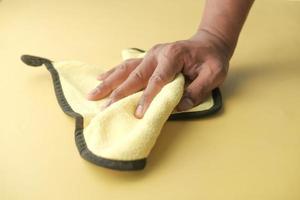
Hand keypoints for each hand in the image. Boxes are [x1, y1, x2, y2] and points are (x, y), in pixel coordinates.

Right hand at [87, 30, 230, 117]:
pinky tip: (101, 78)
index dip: (146, 98)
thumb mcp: (214, 74)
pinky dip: (113, 72)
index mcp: (173, 57)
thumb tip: (178, 107)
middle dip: (118, 93)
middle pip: (134, 75)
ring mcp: (150, 55)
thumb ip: (198, 90)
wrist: (209, 43)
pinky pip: (127, 65)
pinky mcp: (148, 58)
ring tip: (93, 94)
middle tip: (105, 108)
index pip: (156, 81)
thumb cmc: (212, 59)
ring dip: (109, 82)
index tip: (137, 113)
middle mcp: (157, 54)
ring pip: (125, 69)